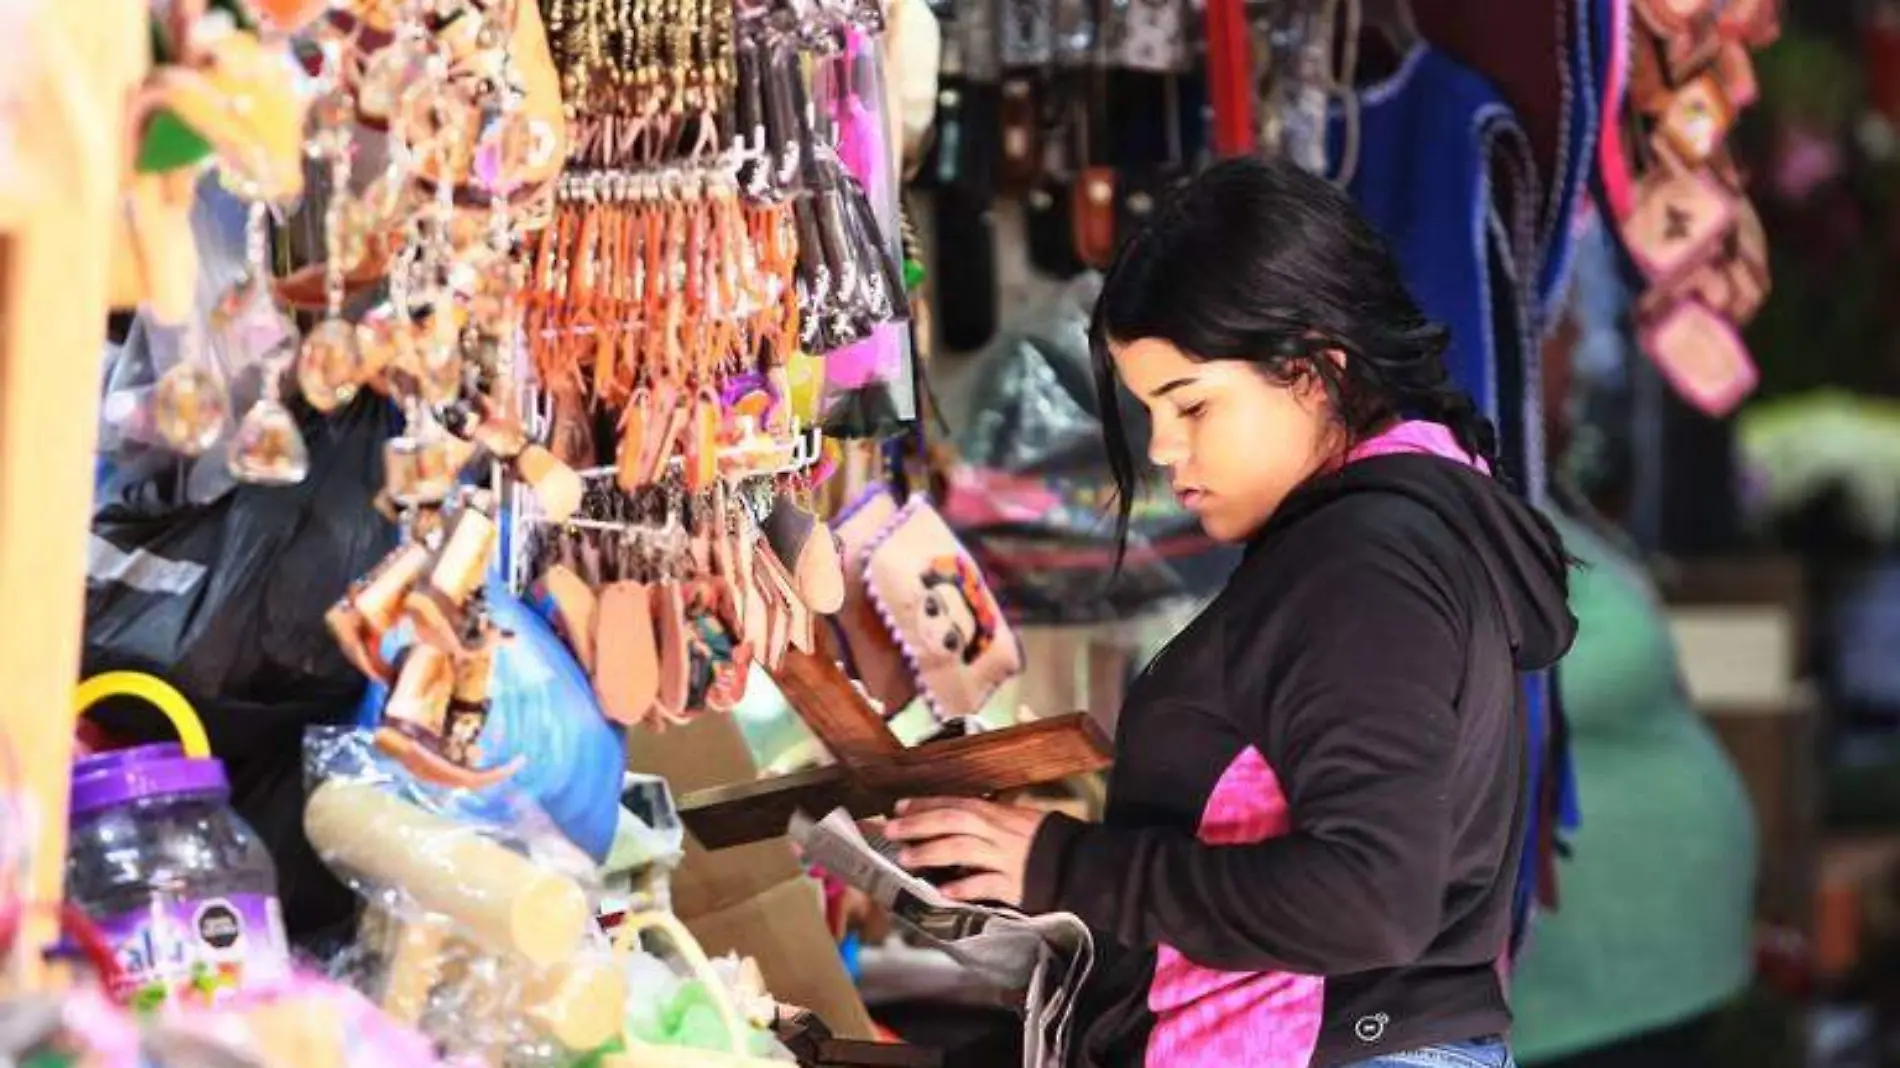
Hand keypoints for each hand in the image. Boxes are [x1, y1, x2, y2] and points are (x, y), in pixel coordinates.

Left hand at [883, 797, 1048, 906]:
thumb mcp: (1019, 820)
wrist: (1081, 864)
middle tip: (891, 830)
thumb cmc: (1047, 841)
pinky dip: (964, 887)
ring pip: (963, 850)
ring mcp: (1007, 859)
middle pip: (953, 822)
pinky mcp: (1015, 885)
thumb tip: (952, 818)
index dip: (926, 804)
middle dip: (919, 824)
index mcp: (1001, 814)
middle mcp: (1000, 833)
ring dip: (932, 853)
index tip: (898, 807)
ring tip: (906, 858)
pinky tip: (944, 892)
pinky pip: (986, 885)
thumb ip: (989, 820)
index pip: (957, 803)